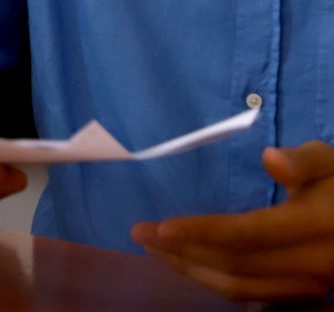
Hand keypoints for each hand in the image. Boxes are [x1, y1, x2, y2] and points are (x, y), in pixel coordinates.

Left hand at [132, 141, 333, 302]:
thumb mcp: (329, 162)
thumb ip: (302, 160)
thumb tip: (270, 158)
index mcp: (315, 226)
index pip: (249, 234)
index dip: (203, 232)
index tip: (162, 226)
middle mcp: (311, 264)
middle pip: (235, 265)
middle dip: (182, 250)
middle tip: (139, 231)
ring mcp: (308, 286)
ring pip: (238, 286)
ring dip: (189, 268)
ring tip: (152, 247)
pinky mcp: (300, 295)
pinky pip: (248, 294)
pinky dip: (210, 279)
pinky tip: (184, 261)